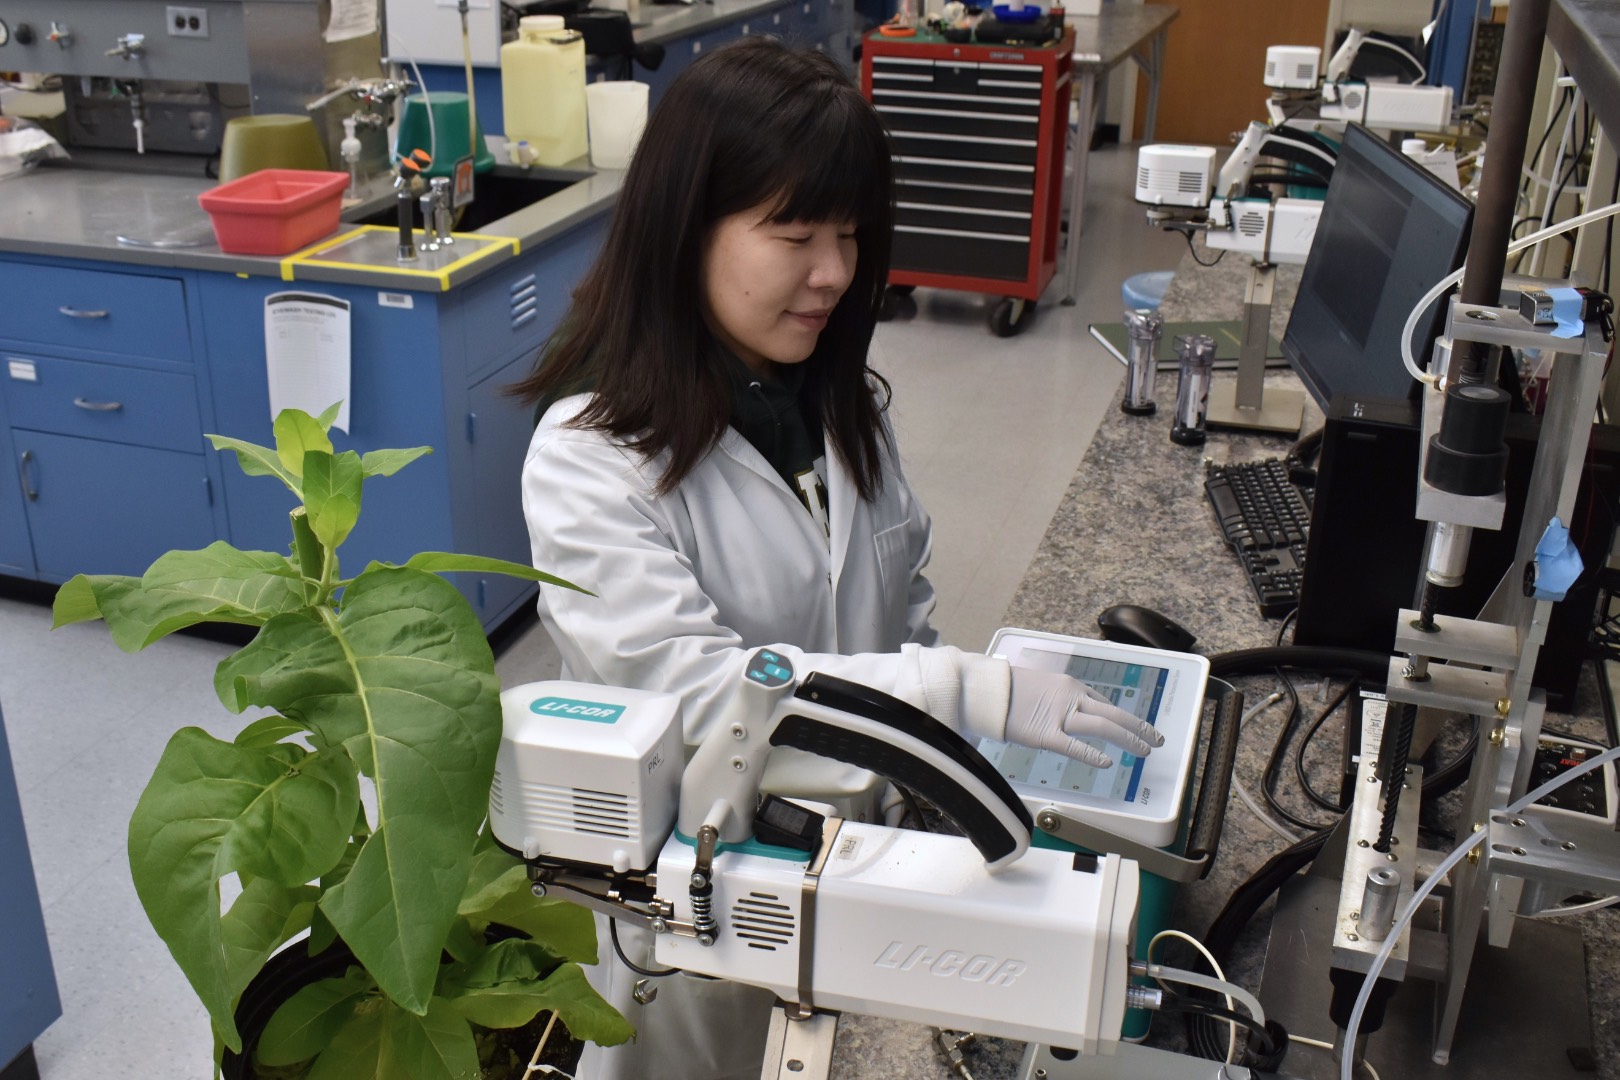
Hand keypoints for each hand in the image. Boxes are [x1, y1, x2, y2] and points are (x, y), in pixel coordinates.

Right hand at [1006, 667, 1163, 768]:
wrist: (986, 689)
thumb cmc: (1006, 689)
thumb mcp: (1038, 685)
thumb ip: (1056, 699)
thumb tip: (1064, 710)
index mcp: (1069, 686)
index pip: (1104, 703)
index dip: (1122, 717)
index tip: (1133, 727)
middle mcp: (1071, 698)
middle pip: (1113, 713)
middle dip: (1139, 727)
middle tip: (1157, 739)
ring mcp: (1060, 716)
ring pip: (1103, 727)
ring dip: (1128, 739)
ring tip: (1144, 751)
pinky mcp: (1045, 734)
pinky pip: (1074, 746)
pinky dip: (1093, 754)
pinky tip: (1107, 763)